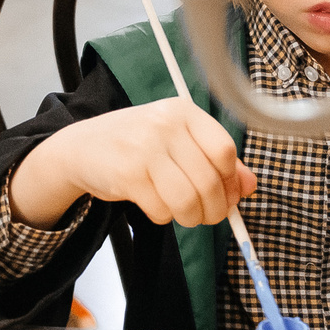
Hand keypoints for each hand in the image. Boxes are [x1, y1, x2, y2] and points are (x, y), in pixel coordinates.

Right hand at [8, 99, 254, 229]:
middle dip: (215, 208)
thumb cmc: (135, 145)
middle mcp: (165, 125)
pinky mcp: (128, 174)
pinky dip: (163, 216)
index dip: (230, 180)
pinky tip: (154, 204)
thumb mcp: (176, 142)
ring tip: (185, 215)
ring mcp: (145, 148)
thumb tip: (249, 185)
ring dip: (191, 217)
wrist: (80, 148)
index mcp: (182, 112)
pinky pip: (162, 209)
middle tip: (208, 215)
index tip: (227, 194)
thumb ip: (214, 160)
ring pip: (188, 199)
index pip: (224, 149)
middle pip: (209, 180)